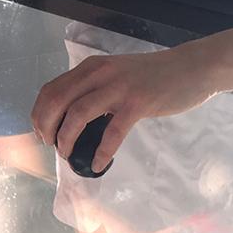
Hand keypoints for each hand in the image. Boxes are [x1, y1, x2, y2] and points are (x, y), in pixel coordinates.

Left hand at [32, 46, 215, 173]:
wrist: (193, 67)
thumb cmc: (154, 76)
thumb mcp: (116, 74)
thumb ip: (94, 88)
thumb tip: (71, 117)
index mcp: (91, 68)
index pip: (51, 90)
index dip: (40, 115)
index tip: (43, 134)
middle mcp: (100, 74)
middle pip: (56, 102)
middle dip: (46, 129)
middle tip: (52, 146)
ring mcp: (118, 88)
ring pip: (77, 115)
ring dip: (66, 140)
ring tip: (67, 155)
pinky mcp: (137, 103)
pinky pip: (111, 133)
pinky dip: (100, 153)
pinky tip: (97, 164)